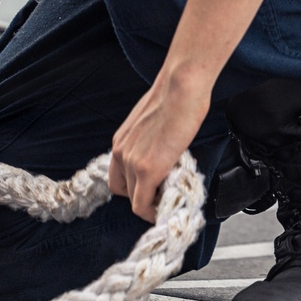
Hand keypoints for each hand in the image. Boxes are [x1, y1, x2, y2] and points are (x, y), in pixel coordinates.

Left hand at [109, 69, 211, 222]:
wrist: (181, 87)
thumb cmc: (176, 96)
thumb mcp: (154, 121)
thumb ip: (151, 141)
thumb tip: (164, 152)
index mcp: (122, 140)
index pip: (119, 175)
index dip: (136, 185)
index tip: (154, 187)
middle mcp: (121, 152)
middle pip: (122, 191)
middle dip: (142, 196)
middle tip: (163, 193)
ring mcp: (132, 163)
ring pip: (134, 200)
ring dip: (151, 203)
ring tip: (170, 198)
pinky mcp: (147, 170)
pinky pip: (142, 206)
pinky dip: (152, 213)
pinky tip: (166, 208)